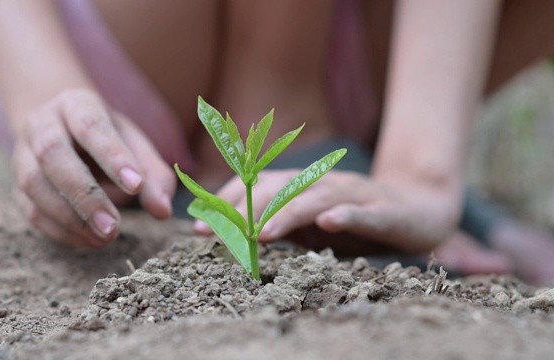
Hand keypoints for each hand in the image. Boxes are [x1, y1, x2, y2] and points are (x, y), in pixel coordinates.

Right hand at [12, 89, 175, 246]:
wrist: (59, 127)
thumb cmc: (106, 137)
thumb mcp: (134, 144)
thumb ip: (154, 175)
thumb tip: (162, 210)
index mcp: (75, 104)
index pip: (91, 126)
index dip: (112, 156)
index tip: (136, 186)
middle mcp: (42, 124)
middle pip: (52, 154)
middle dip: (85, 195)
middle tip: (114, 226)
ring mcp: (22, 153)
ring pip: (34, 184)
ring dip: (69, 217)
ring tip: (105, 237)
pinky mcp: (16, 184)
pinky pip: (30, 209)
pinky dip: (59, 230)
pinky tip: (89, 241)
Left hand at [196, 170, 459, 253]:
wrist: (419, 208)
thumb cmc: (358, 218)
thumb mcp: (313, 224)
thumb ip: (282, 224)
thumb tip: (239, 235)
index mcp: (304, 186)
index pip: (258, 188)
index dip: (228, 204)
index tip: (198, 226)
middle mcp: (324, 184)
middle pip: (279, 190)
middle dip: (243, 210)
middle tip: (215, 233)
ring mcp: (355, 195)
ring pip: (316, 201)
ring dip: (287, 215)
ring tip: (262, 234)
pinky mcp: (384, 211)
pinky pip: (363, 213)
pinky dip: (346, 217)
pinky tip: (329, 224)